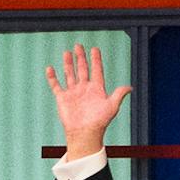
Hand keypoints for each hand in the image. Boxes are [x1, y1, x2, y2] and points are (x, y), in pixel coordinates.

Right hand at [45, 44, 131, 160]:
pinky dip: (52, 78)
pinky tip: (50, 69)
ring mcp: (73, 93)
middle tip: (79, 46)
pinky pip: (56, 86)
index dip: (96, 59)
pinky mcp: (63, 99)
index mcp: (96, 88)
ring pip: (70, 74)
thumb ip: (119, 95)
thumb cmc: (99, 122)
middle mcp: (84, 88)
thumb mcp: (112, 106)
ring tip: (67, 53)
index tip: (95, 49)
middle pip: (82, 69)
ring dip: (68, 64)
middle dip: (81, 57)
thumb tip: (130, 87)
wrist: (84, 133)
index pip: (96, 70)